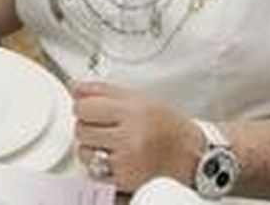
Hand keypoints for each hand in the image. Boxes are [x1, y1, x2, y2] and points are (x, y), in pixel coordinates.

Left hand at [71, 81, 201, 192]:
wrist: (195, 157)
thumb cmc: (169, 127)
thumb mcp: (139, 99)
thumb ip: (103, 91)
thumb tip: (74, 87)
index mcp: (132, 112)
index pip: (84, 107)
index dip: (85, 108)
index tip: (93, 110)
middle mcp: (129, 137)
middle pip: (81, 130)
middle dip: (89, 128)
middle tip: (106, 128)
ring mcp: (127, 162)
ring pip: (84, 153)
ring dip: (92, 149)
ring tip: (113, 145)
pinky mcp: (126, 182)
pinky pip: (95, 173)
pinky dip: (101, 168)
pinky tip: (117, 160)